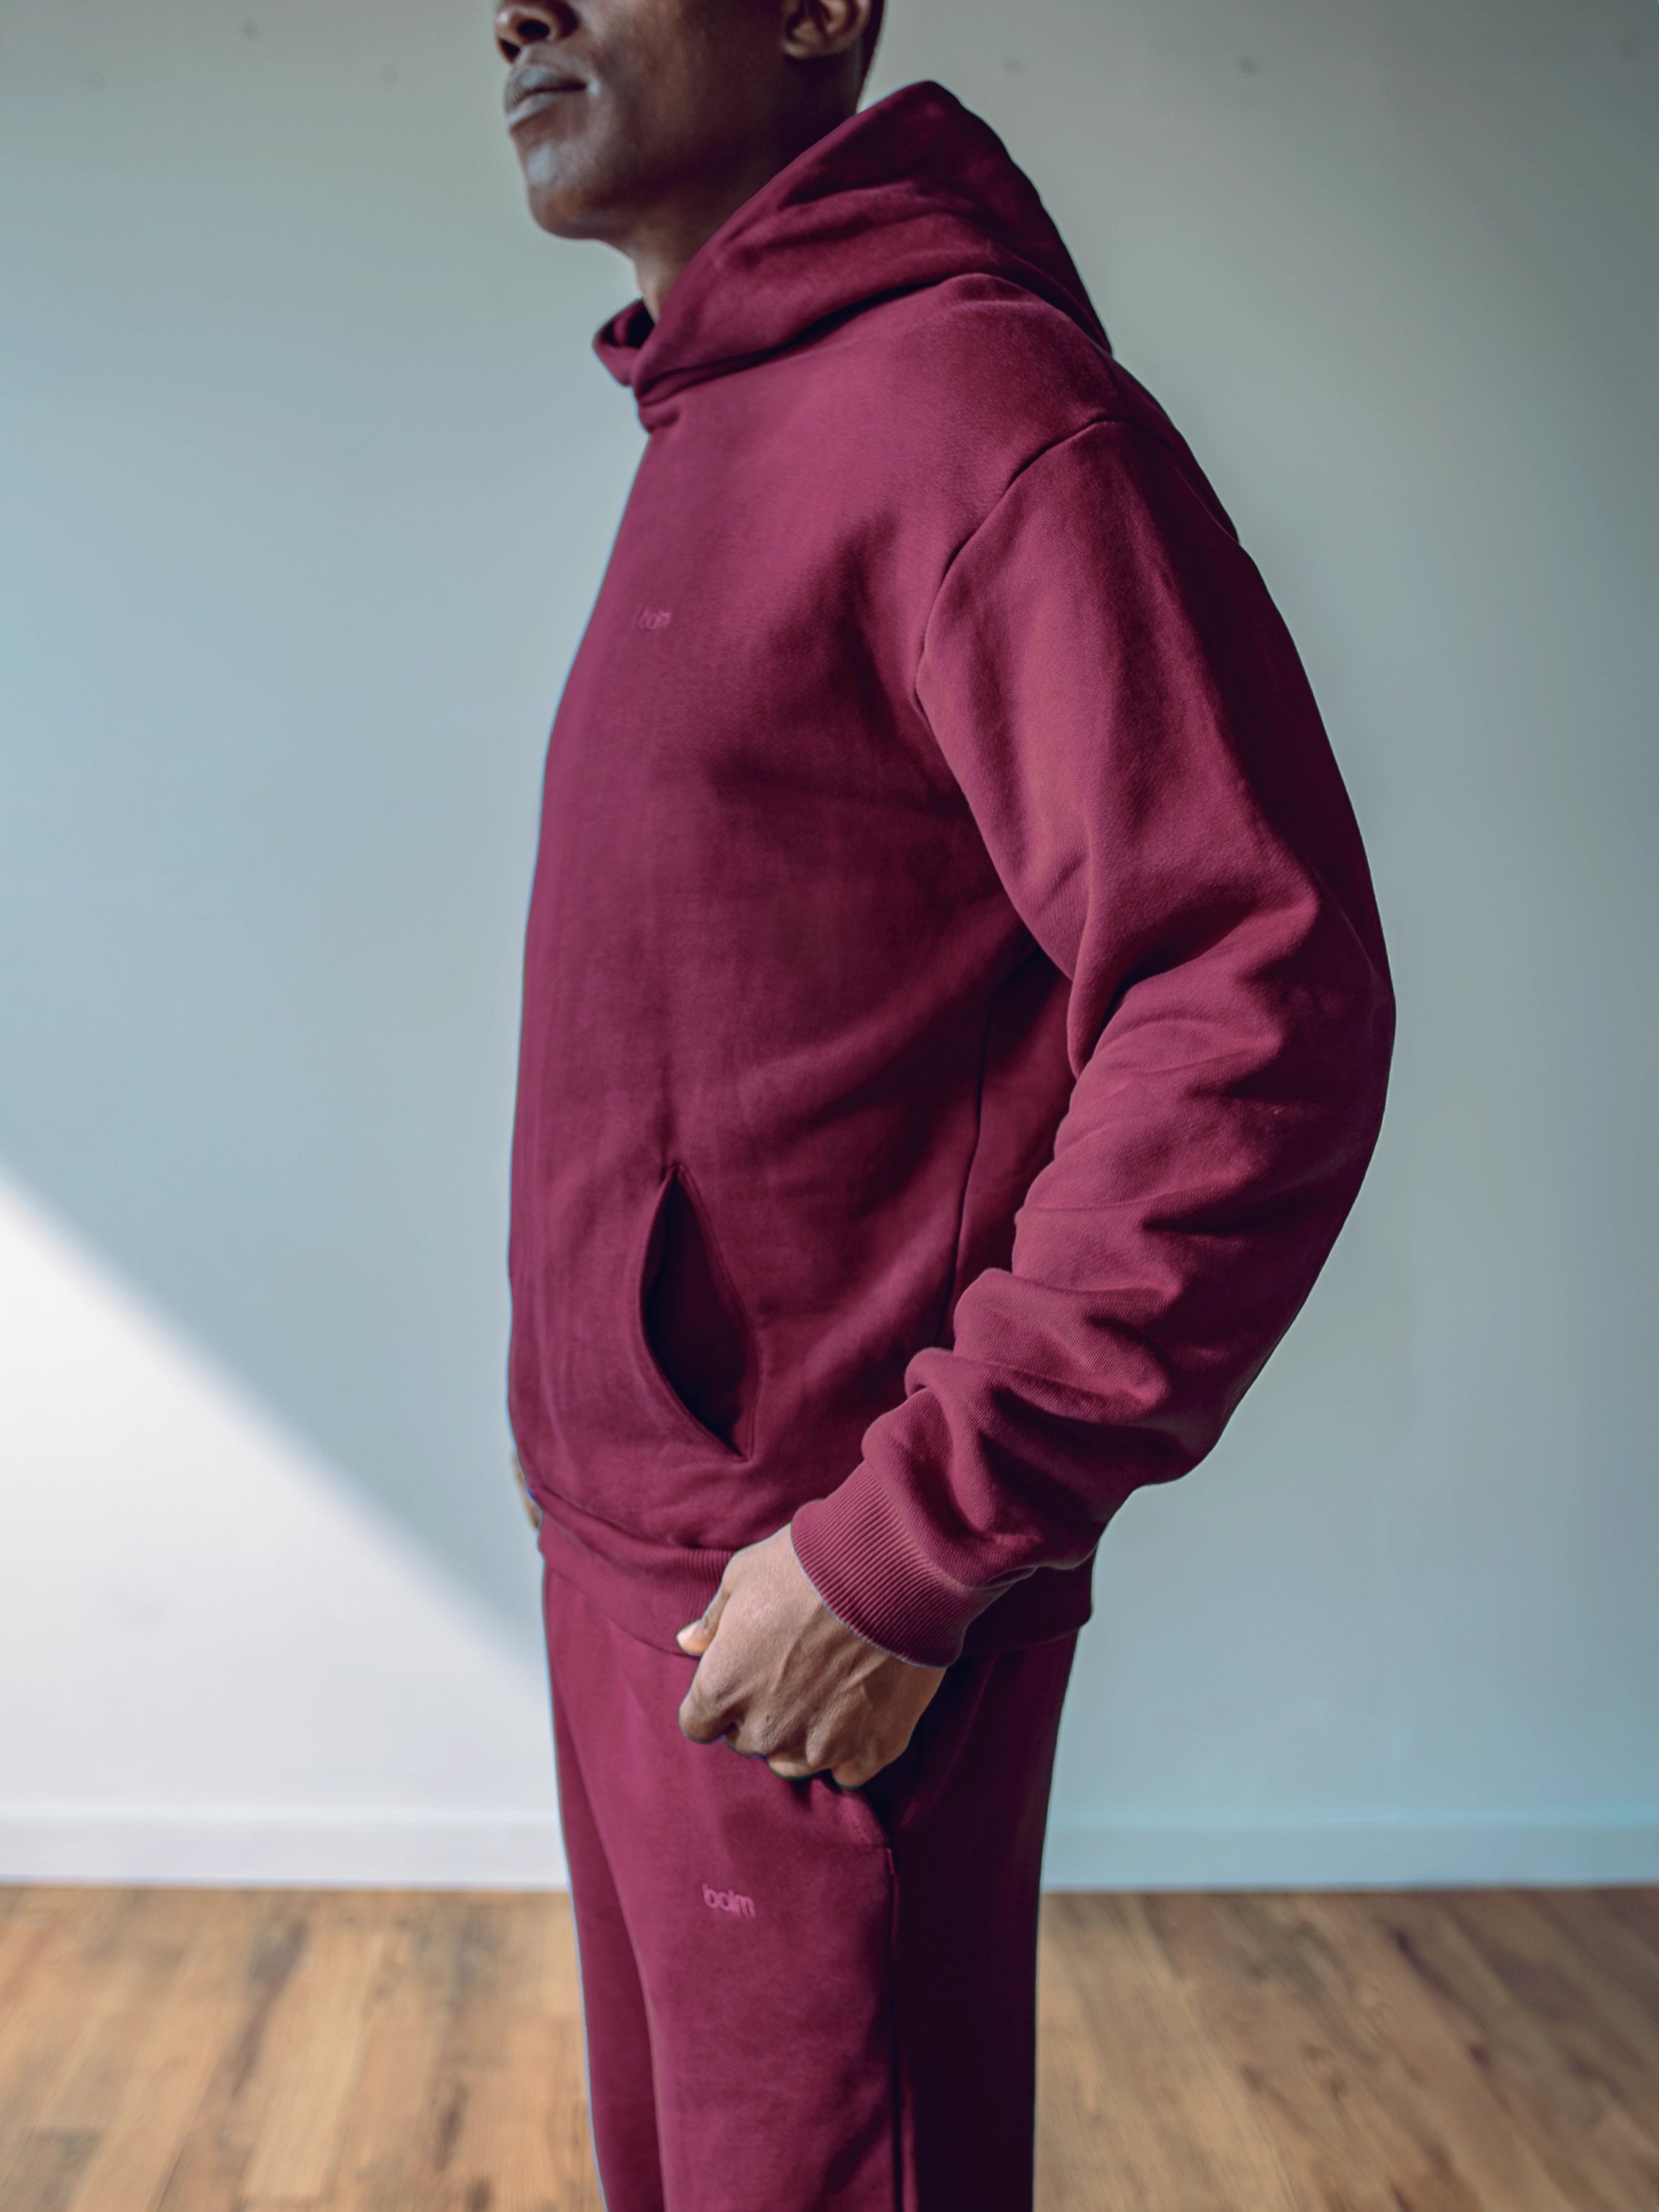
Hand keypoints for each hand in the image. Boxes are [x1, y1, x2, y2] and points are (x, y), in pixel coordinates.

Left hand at [676, 1527, 945, 1786]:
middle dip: (760, 1712)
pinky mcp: (870, 1751)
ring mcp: (819, 1746)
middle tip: (791, 1669)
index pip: (698, 1723)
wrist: (894, 1570)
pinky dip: (850, 1745)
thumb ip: (714, 1619)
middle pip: (747, 1740)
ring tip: (827, 1687)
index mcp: (723, 1688)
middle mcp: (764, 1729)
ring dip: (801, 1734)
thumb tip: (689, 1643)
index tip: (741, 1674)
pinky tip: (861, 1705)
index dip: (717, 1699)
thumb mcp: (744, 1575)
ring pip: (793, 1760)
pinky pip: (846, 1769)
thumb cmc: (809, 1566)